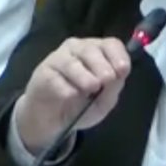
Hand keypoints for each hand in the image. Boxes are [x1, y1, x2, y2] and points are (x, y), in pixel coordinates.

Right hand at [11, 37, 131, 157]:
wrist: (52, 121)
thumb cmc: (81, 107)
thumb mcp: (104, 102)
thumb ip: (113, 88)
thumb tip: (118, 75)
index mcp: (96, 53)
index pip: (110, 44)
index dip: (118, 56)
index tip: (122, 71)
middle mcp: (77, 50)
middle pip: (90, 49)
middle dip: (101, 65)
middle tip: (107, 80)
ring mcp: (58, 59)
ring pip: (72, 62)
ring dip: (84, 75)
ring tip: (91, 87)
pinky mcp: (42, 73)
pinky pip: (55, 78)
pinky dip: (65, 88)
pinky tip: (70, 96)